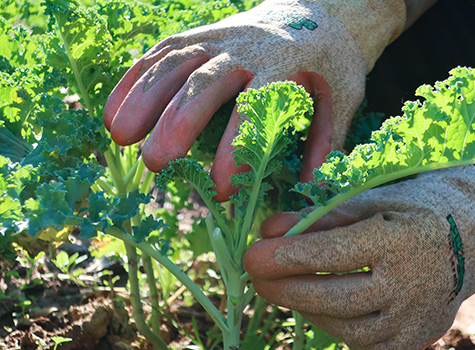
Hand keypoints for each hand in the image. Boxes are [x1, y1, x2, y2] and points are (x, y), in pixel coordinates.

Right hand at [103, 0, 405, 200]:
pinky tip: (114, 112)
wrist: (316, 14)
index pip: (255, 107)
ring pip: (174, 62)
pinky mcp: (199, 34)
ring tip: (120, 139)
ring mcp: (218, 36)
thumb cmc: (329, 64)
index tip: (220, 189)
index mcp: (285, 64)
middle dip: (177, 121)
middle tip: (156, 163)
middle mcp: (246, 46)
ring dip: (143, 98)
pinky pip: (160, 52)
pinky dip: (134, 80)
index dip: (235, 148)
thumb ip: (325, 140)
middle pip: (205, 81)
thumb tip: (309, 188)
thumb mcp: (342, 98)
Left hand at [244, 166, 474, 349]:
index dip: (290, 256)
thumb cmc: (412, 209)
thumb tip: (269, 230)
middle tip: (256, 276)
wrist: (471, 238)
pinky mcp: (419, 338)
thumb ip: (320, 217)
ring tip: (287, 288)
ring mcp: (419, 317)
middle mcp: (415, 283)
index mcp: (404, 238)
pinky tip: (324, 307)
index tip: (254, 255)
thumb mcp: (370, 200)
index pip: (337, 253)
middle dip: (288, 289)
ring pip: (349, 328)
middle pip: (338, 298)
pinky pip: (367, 345)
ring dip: (309, 309)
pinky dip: (338, 327)